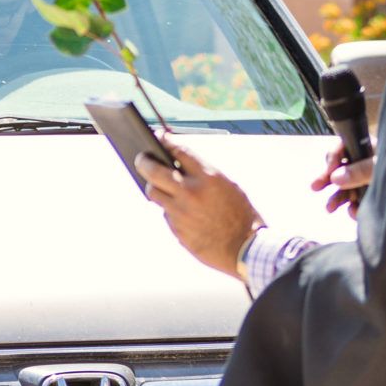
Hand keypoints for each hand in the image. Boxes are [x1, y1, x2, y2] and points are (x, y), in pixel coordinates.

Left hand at [136, 136, 260, 275]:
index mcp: (208, 177)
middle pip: (154, 171)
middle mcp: (190, 192)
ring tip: (157, 184)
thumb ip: (203, 175)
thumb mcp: (228, 186)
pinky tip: (177, 208)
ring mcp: (180, 212)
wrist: (245, 248)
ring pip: (153, 193)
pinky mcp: (176, 229)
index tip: (158, 137)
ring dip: (155, 187)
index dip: (166, 141)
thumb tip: (179, 166)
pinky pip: (165, 214)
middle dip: (144, 161)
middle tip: (141, 158)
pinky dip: (169, 209)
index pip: (179, 150)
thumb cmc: (241, 215)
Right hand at [308, 136, 374, 219]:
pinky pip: (357, 203)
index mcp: (370, 148)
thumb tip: (335, 178)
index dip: (333, 158)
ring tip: (330, 209)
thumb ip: (361, 171)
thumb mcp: (383, 167)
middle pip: (340, 168)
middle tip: (315, 187)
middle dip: (326, 179)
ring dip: (336, 198)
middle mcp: (367, 163)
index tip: (330, 170)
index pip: (344, 146)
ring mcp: (369, 181)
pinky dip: (354, 209)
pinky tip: (355, 212)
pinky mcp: (373, 196)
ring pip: (346, 188)